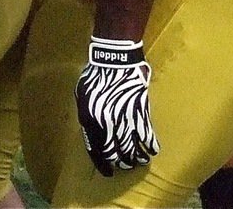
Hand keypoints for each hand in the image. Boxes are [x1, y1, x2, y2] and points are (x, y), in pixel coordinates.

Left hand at [74, 37, 158, 176]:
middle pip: (117, 154)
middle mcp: (109, 124)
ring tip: (136, 161)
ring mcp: (127, 120)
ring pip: (133, 150)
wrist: (115, 60)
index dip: (103, 164)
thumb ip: (86, 117)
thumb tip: (92, 134)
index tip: (107, 171)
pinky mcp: (142, 114)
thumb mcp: (82, 97)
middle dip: (120, 163)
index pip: (98, 151)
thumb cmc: (95, 76)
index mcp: (92, 120)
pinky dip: (150, 147)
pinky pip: (148, 137)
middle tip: (122, 164)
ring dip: (135, 159)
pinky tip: (150, 151)